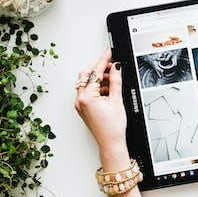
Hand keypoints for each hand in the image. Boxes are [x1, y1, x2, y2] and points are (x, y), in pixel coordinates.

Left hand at [74, 48, 128, 167]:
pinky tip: (108, 89)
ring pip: (86, 83)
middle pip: (86, 75)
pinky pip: (87, 91)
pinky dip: (97, 87)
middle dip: (98, 68)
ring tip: (112, 80)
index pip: (95, 72)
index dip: (104, 60)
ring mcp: (80, 104)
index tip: (109, 52)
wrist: (110, 144)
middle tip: (111, 65)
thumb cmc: (113, 128)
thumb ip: (115, 81)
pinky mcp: (83, 107)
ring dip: (98, 78)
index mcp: (87, 97)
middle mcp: (80, 100)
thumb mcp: (117, 100)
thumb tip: (115, 67)